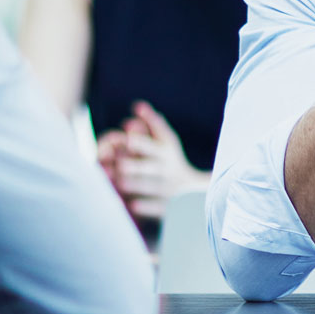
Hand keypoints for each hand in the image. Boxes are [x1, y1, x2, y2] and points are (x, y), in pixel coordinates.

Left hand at [98, 102, 205, 220]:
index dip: (140, 142)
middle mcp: (167, 169)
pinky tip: (132, 206)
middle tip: (120, 164)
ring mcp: (168, 189)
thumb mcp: (167, 140)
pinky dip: (145, 208)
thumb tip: (136, 105)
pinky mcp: (168, 207)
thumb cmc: (171, 160)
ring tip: (121, 183)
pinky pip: (157, 208)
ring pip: (151, 187)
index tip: (126, 139)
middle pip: (151, 167)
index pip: (153, 145)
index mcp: (166, 151)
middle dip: (136, 165)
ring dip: (136, 185)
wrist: (194, 193)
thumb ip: (153, 122)